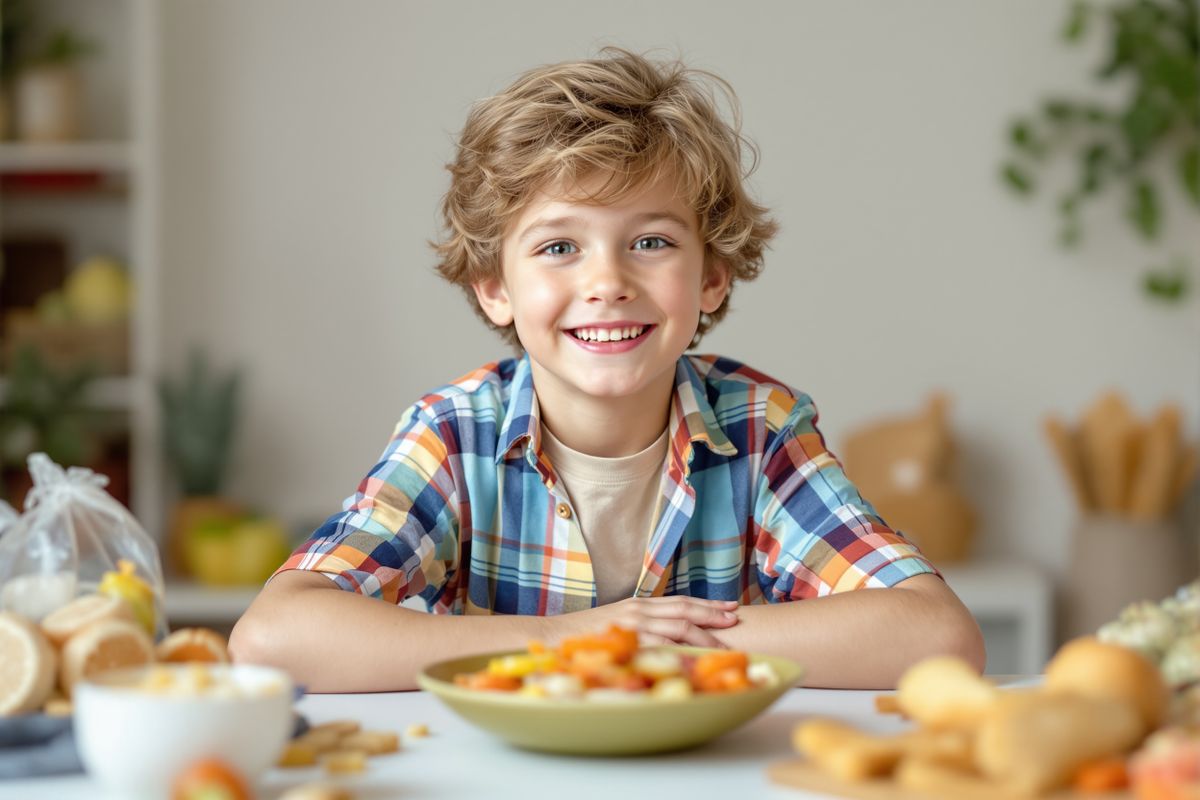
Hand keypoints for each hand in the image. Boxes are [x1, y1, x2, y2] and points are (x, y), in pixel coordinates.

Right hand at [558, 597, 740, 647]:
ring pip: (678, 626)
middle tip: (735, 620)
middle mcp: (639, 609)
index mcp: (639, 604)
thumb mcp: (617, 624)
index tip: (729, 608)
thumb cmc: (584, 635)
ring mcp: (633, 622)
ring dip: (704, 636)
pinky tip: (695, 657)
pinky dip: (679, 649)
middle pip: (685, 609)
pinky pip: (659, 643)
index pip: (680, 601)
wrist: (552, 636)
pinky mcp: (626, 637)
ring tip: (724, 647)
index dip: (707, 605)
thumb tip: (665, 638)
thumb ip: (641, 627)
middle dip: (712, 615)